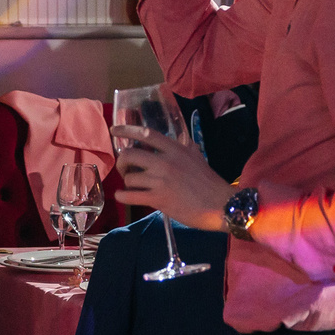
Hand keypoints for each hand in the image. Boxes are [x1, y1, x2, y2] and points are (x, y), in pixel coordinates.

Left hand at [112, 131, 231, 232]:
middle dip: (122, 162)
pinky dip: (122, 196)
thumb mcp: (197, 157)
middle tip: (125, 169)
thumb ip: (186, 147)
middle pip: (130, 155)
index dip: (127, 130)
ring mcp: (160, 181)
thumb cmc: (210, 182)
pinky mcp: (158, 199)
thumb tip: (181, 139)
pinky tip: (122, 196)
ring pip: (130, 178)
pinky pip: (131, 196)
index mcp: (175, 149)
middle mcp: (165, 162)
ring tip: (132, 186)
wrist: (220, 205)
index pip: (146, 134)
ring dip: (127, 182)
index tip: (114, 130)